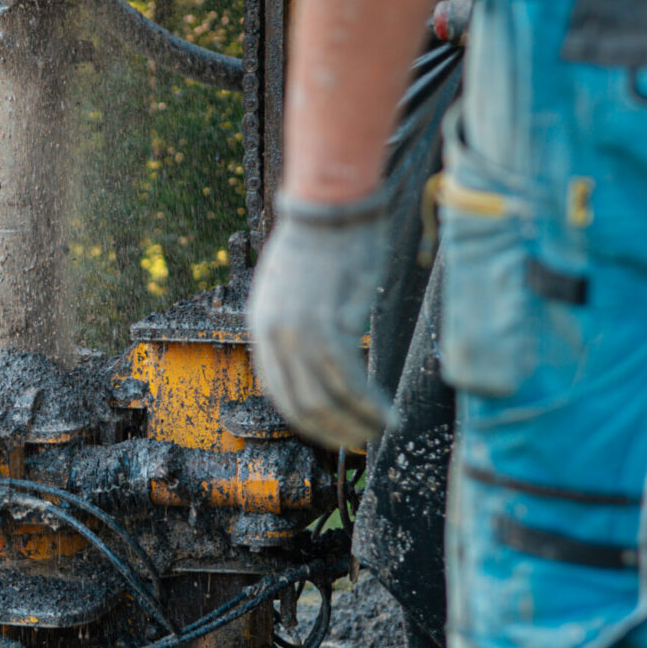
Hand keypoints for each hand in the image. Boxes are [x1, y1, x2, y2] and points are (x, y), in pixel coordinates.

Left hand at [247, 194, 393, 448]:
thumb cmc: (323, 239)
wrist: (330, 205)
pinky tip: (386, 414)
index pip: (277, 389)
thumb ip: (298, 322)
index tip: (331, 429)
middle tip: (359, 442)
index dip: (305, 417)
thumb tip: (320, 352)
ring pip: (325, 399)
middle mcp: (272, 335)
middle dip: (331, 430)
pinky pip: (349, 382)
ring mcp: (298, 333)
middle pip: (299, 402)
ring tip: (380, 431)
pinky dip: (369, 405)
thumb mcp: (294, 286)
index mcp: (260, 325)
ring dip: (355, 423)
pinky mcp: (329, 326)